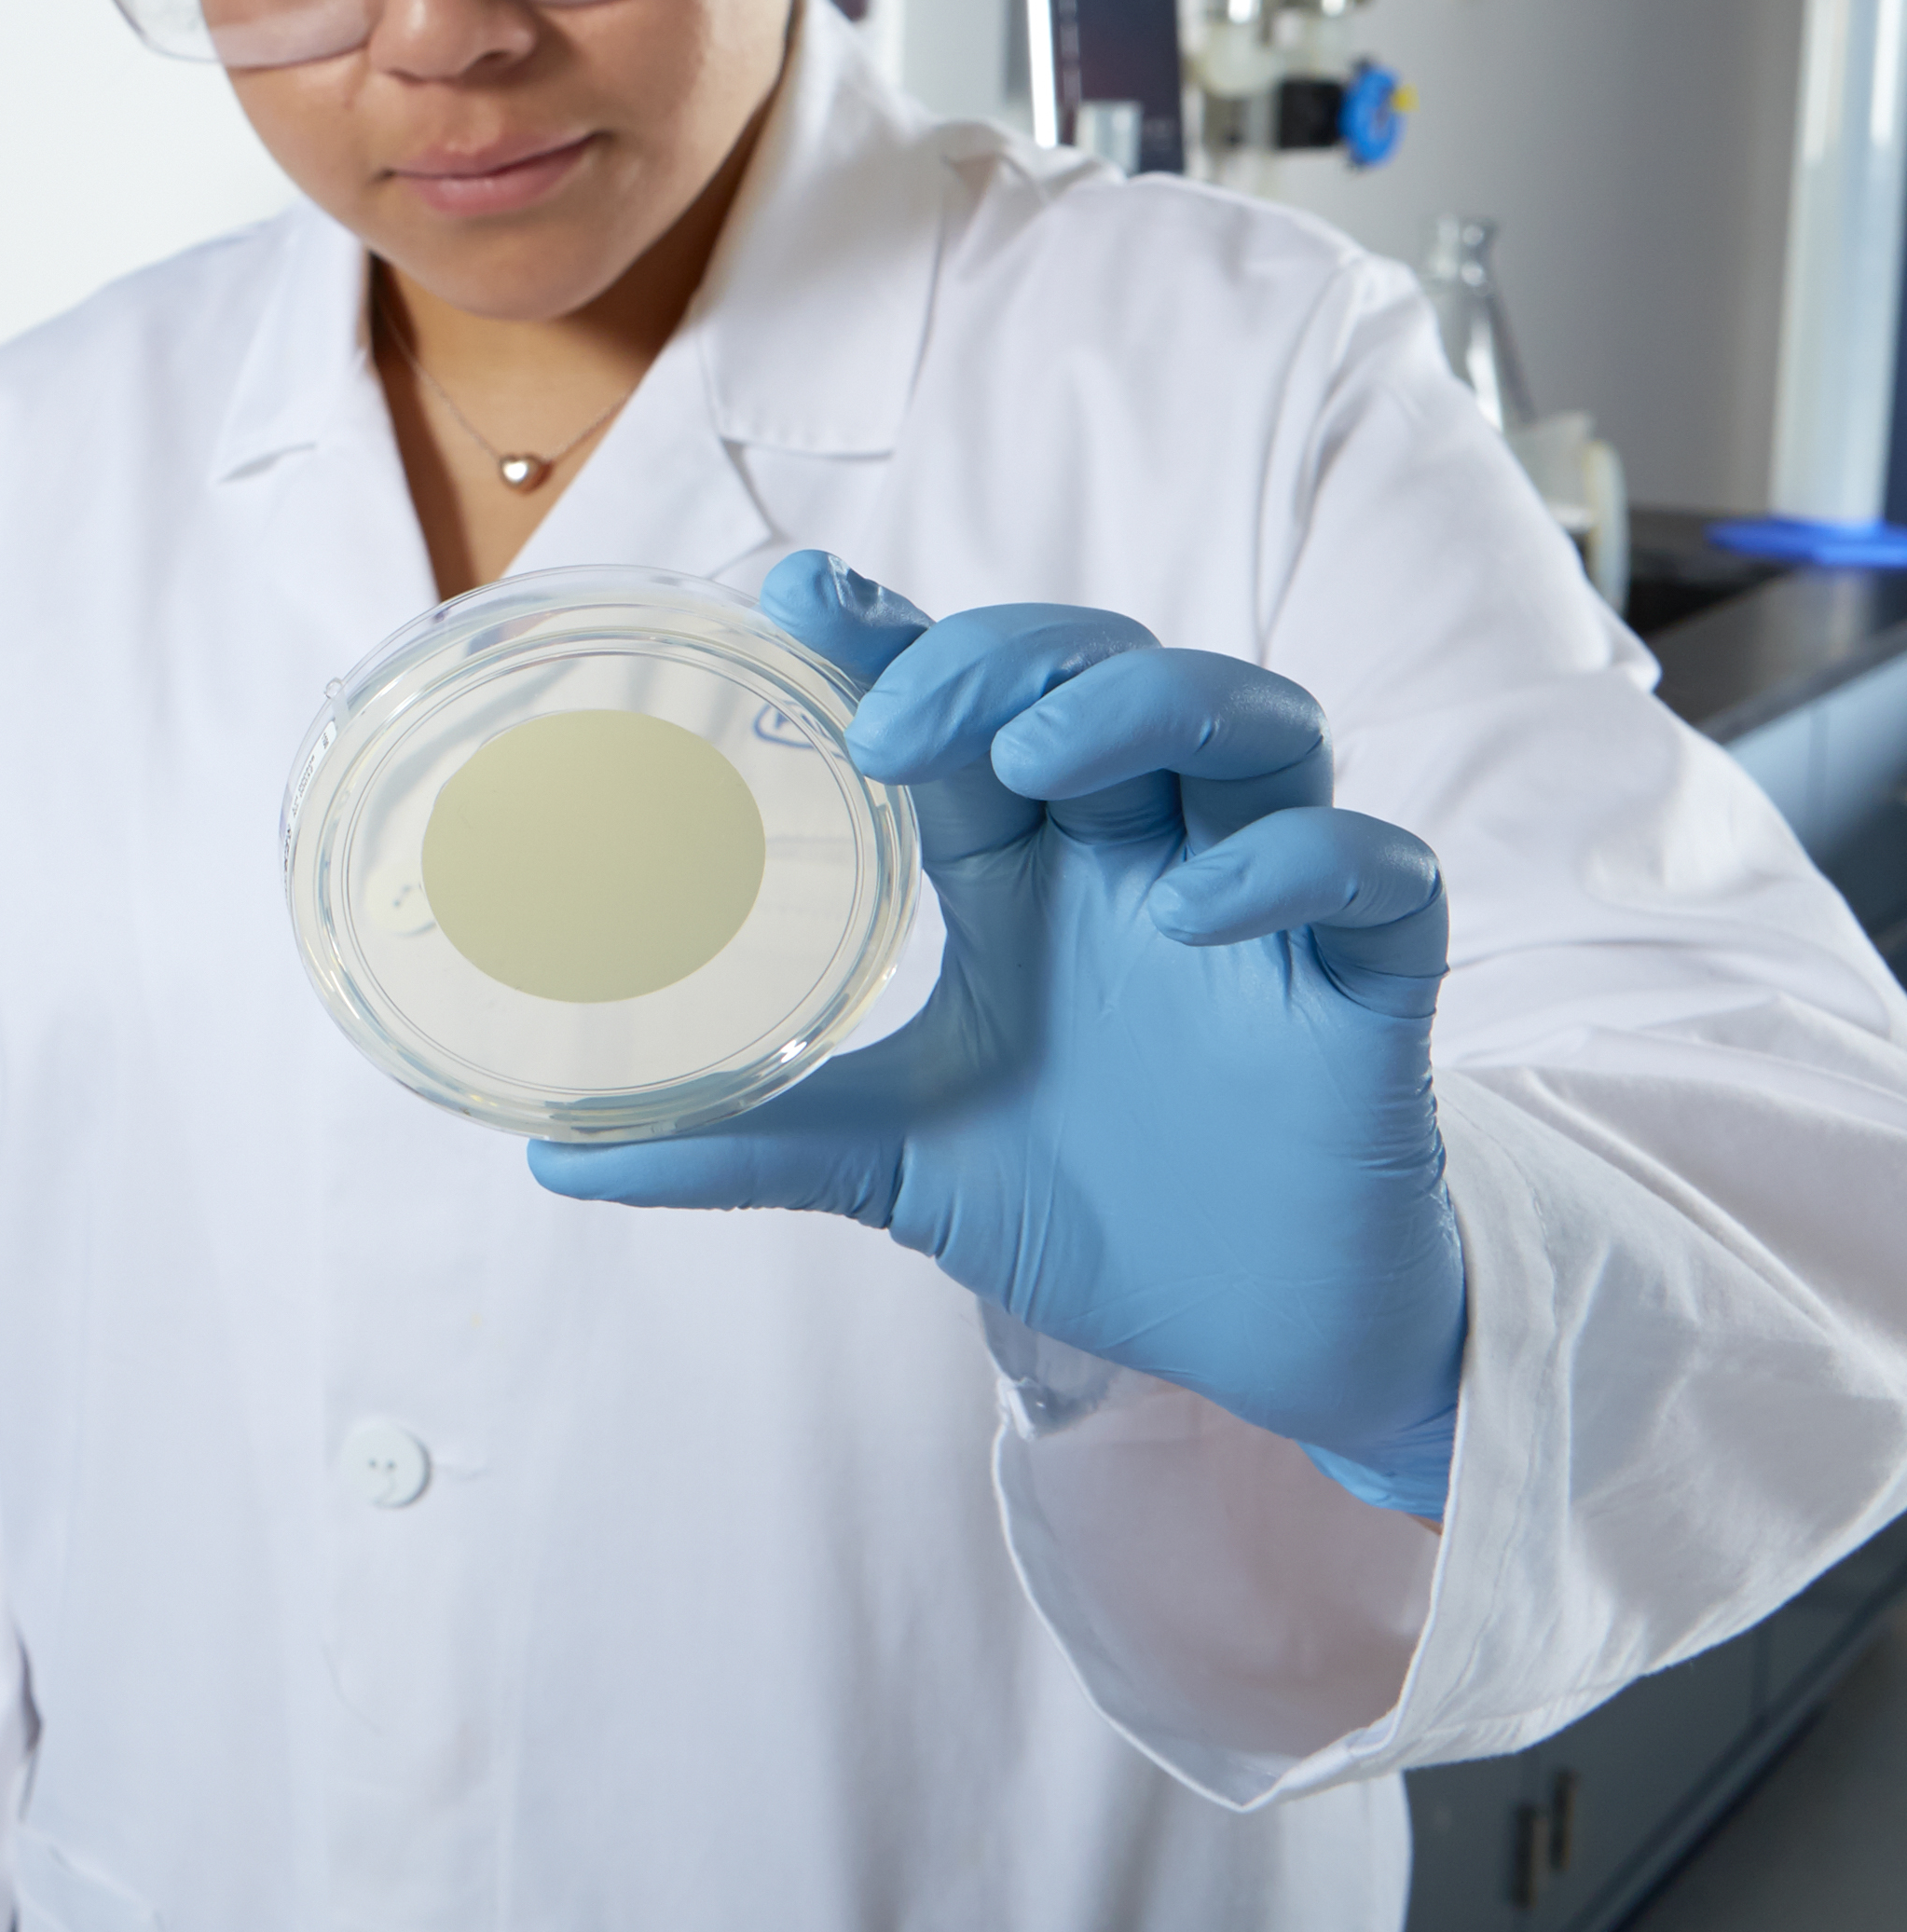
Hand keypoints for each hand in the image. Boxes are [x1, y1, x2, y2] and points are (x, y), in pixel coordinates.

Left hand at [529, 552, 1467, 1518]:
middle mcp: (1145, 854)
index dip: (893, 632)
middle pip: (1106, 669)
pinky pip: (1375, 870)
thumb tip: (556, 1153)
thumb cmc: (1089, 1205)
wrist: (1252, 1341)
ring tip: (1036, 763)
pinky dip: (1295, 863)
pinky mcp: (1371, 982)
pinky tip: (1200, 908)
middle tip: (900, 729)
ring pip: (1256, 722)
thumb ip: (742, 1143)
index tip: (796, 590)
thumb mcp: (892, 1162)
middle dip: (1005, 659)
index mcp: (1030, 869)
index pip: (964, 706)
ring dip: (1146, 710)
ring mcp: (1267, 906)